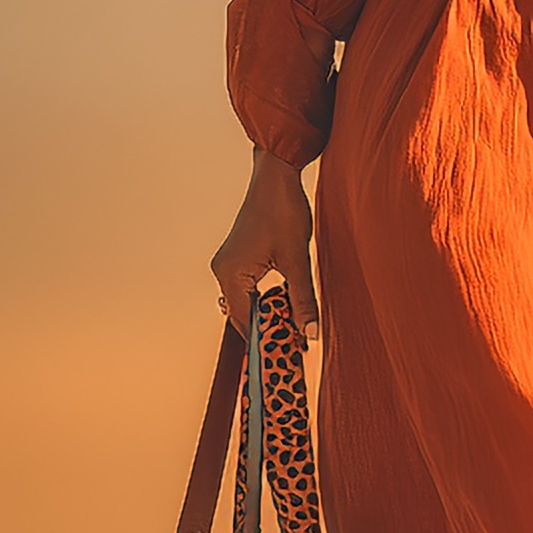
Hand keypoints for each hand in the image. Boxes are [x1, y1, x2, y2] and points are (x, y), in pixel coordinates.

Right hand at [211, 148, 319, 347]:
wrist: (276, 175)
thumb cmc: (284, 212)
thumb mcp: (297, 259)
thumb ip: (302, 299)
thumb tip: (309, 334)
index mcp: (230, 274)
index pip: (247, 322)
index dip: (268, 341)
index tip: (290, 357)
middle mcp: (222, 271)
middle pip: (244, 316)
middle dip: (268, 332)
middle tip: (295, 349)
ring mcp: (227, 264)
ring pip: (247, 304)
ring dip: (268, 317)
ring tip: (293, 332)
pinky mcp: (237, 258)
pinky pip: (248, 290)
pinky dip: (265, 302)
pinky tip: (285, 307)